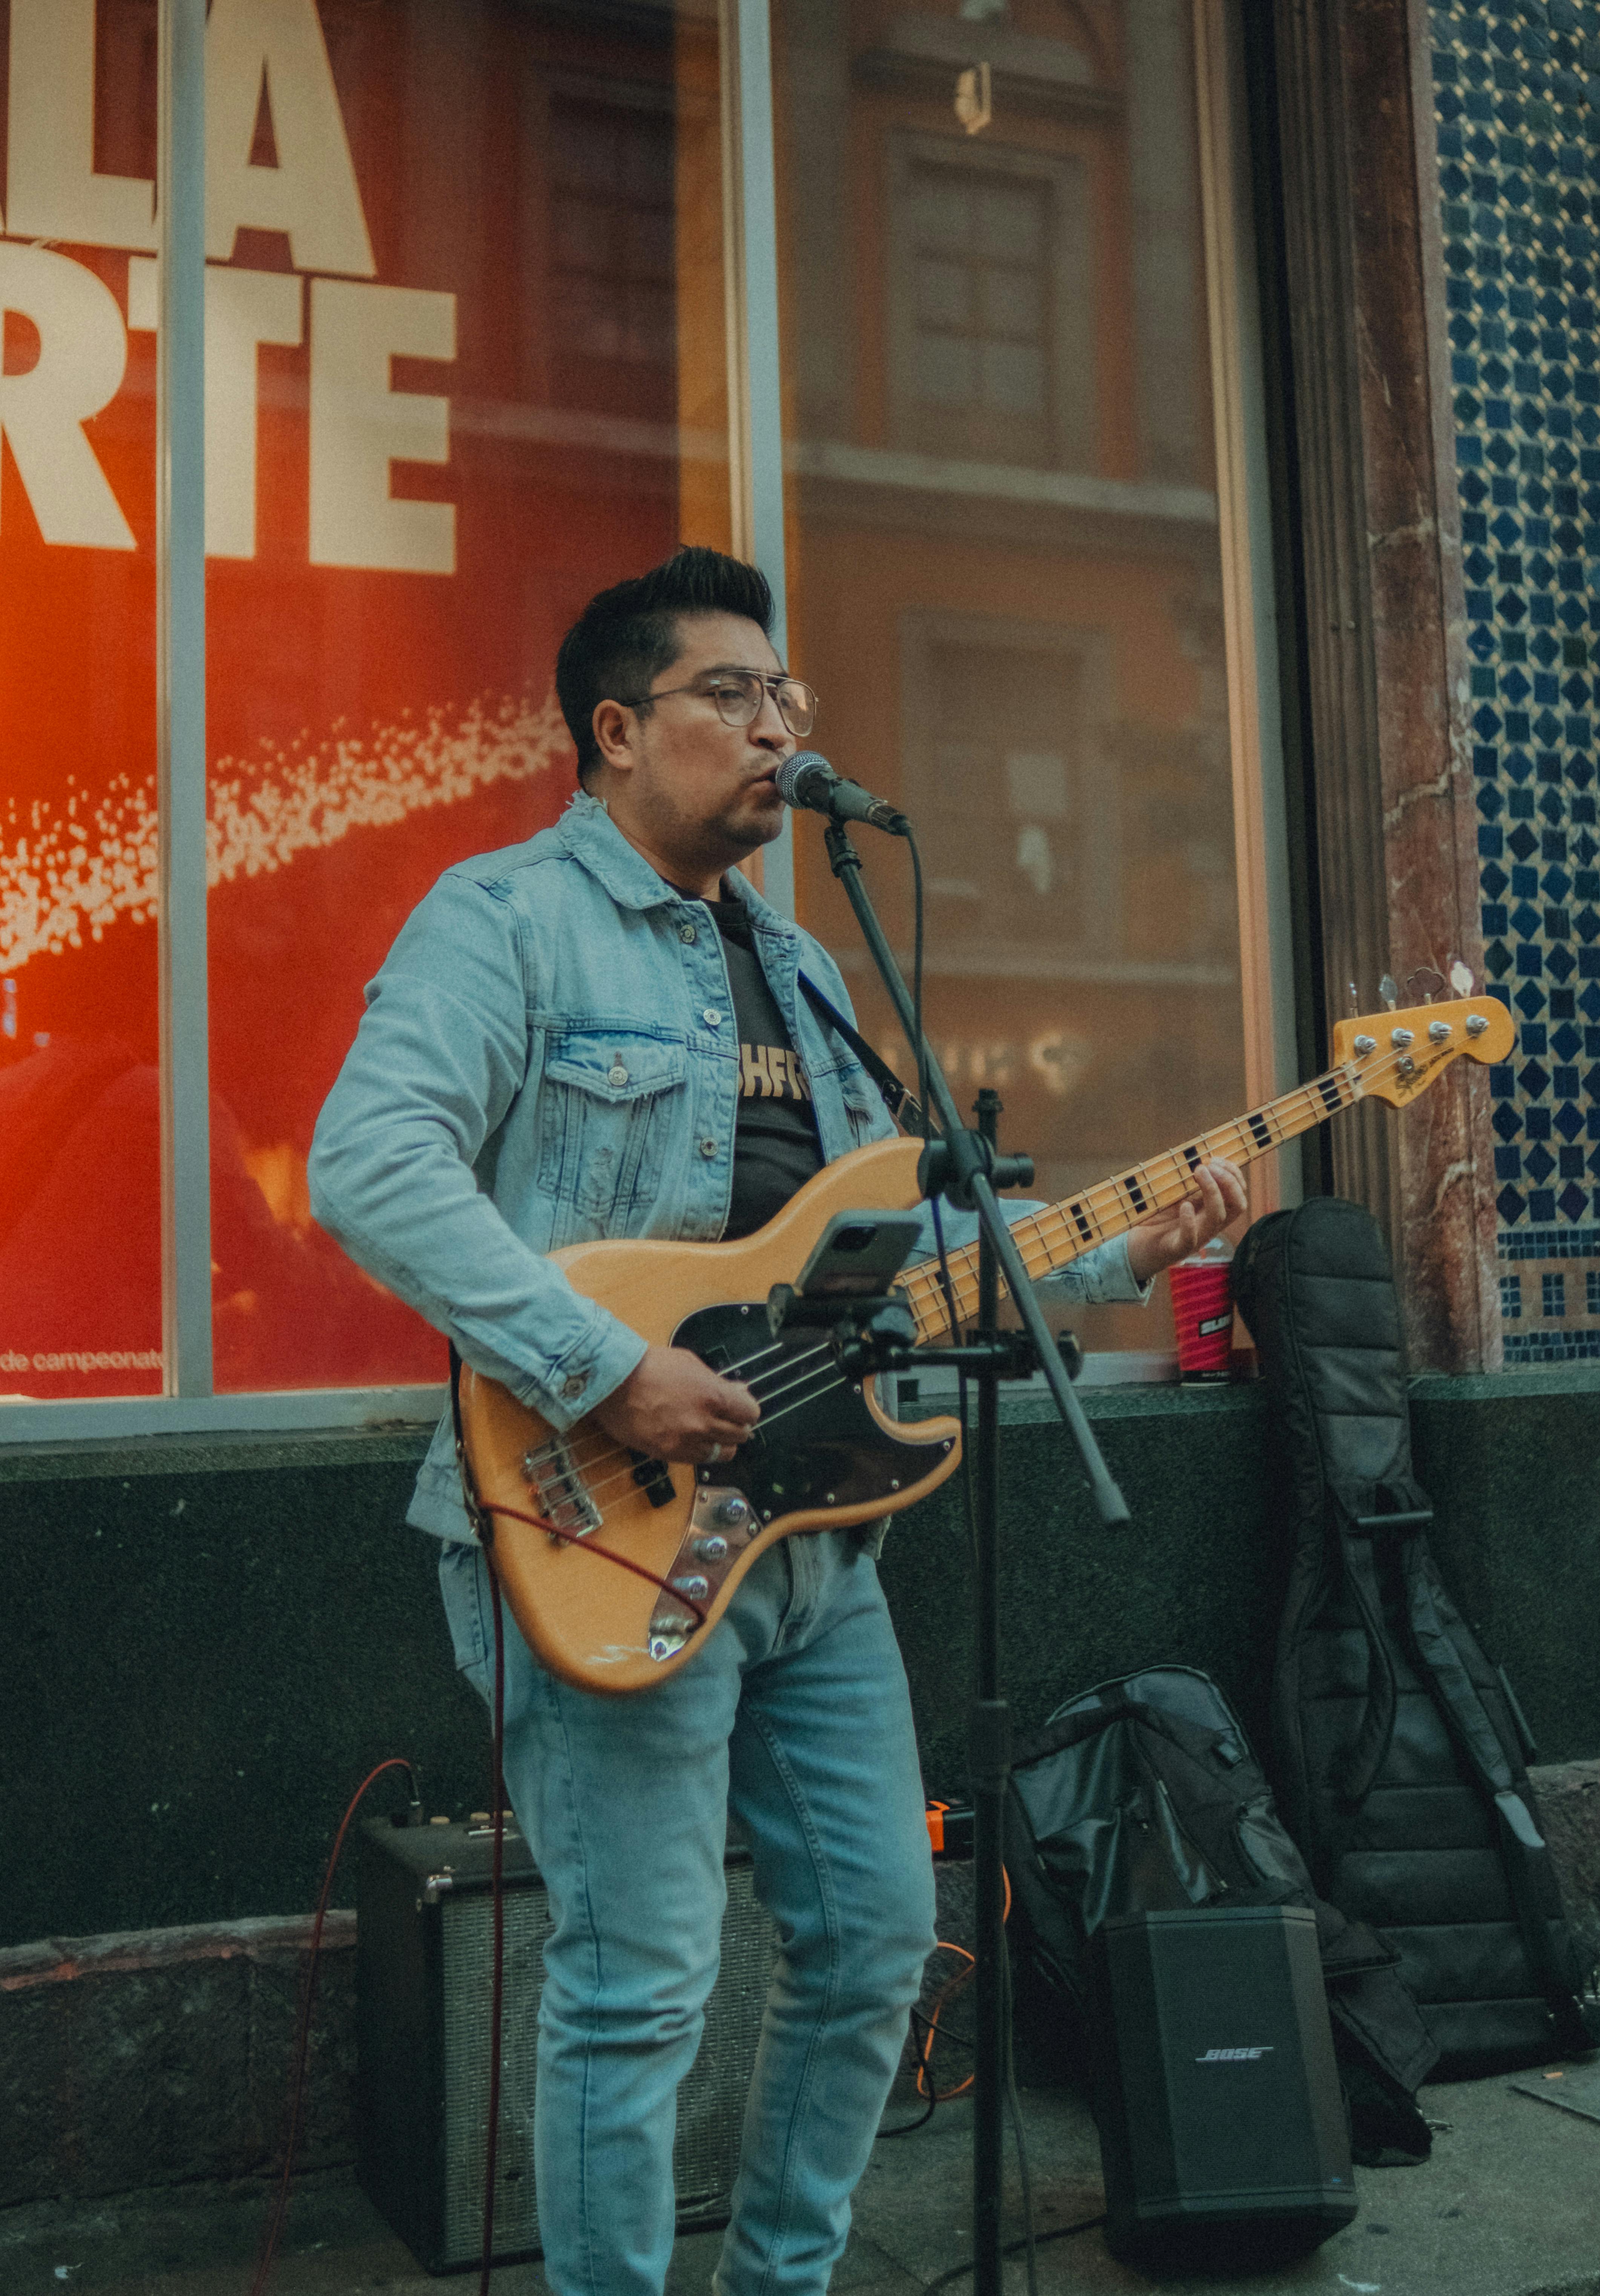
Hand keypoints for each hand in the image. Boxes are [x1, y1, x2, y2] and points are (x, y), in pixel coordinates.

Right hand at [591, 1344, 759, 1465]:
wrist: (613, 1382)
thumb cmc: (649, 1367)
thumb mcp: (690, 1364)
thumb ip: (717, 1382)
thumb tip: (738, 1390)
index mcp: (713, 1396)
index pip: (750, 1413)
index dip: (746, 1409)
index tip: (740, 1407)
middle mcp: (704, 1422)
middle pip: (740, 1435)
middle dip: (736, 1425)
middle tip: (725, 1418)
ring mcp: (686, 1441)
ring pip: (723, 1453)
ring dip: (720, 1442)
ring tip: (709, 1431)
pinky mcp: (669, 1454)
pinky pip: (699, 1460)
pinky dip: (701, 1451)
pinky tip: (692, 1438)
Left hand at [1124, 1158, 1247, 1286]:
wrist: (1139, 1250)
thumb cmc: (1159, 1220)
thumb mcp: (1177, 1196)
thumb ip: (1188, 1183)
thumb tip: (1194, 1157)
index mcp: (1213, 1212)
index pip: (1238, 1194)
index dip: (1234, 1174)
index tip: (1215, 1158)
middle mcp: (1210, 1225)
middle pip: (1238, 1205)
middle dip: (1229, 1181)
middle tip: (1209, 1165)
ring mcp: (1197, 1238)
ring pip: (1218, 1217)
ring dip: (1212, 1191)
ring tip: (1198, 1171)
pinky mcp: (1177, 1248)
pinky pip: (1190, 1238)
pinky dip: (1189, 1221)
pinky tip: (1185, 1205)